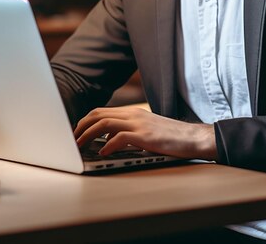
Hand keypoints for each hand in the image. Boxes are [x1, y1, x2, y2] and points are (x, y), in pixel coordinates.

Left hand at [74, 106, 216, 160]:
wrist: (193, 138)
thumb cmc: (170, 137)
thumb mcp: (145, 131)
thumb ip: (127, 132)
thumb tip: (106, 141)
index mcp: (132, 113)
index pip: (101, 111)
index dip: (85, 121)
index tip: (76, 132)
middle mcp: (133, 115)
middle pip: (98, 114)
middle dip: (81, 126)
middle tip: (72, 139)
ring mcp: (139, 124)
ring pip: (104, 124)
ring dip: (88, 135)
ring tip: (79, 146)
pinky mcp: (145, 137)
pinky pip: (120, 138)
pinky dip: (107, 145)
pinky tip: (102, 153)